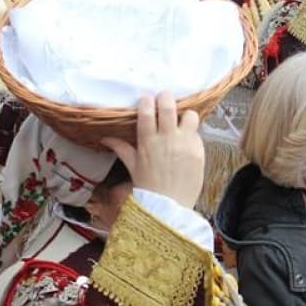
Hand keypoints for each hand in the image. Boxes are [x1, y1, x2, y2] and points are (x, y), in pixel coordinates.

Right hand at [101, 92, 204, 208]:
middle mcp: (167, 139)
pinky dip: (192, 135)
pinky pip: (197, 134)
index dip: (147, 101)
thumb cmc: (149, 188)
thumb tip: (106, 138)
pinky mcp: (199, 151)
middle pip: (168, 106)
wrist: (168, 208)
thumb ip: (122, 148)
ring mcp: (185, 144)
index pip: (147, 111)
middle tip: (165, 99)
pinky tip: (187, 142)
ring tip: (181, 121)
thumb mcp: (133, 166)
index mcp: (148, 141)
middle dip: (166, 98)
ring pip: (190, 115)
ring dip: (185, 115)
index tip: (147, 100)